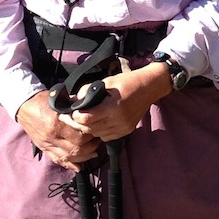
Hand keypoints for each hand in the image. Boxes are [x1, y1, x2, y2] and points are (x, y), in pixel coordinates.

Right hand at [16, 90, 100, 171]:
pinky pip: (57, 160)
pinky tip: (79, 167)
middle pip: (76, 149)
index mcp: (57, 123)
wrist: (25, 106)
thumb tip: (93, 109)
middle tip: (97, 142)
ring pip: (68, 157)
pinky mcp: (43, 148)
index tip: (97, 132)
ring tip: (92, 153)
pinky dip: (69, 165)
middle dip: (90, 147)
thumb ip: (76, 107)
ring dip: (83, 157)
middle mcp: (52, 136)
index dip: (91, 136)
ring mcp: (46, 144)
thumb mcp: (62, 101)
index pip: (80, 137)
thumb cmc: (45, 101)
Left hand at [56, 64, 173, 141]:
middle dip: (78, 124)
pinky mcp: (127, 130)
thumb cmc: (127, 82)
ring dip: (89, 128)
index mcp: (113, 107)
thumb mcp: (106, 82)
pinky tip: (99, 123)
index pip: (86, 119)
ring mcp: (123, 127)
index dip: (74, 116)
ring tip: (85, 119)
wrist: (149, 87)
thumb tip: (72, 100)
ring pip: (97, 134)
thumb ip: (87, 91)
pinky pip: (106, 137)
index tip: (70, 112)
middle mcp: (119, 120)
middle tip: (70, 117)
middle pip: (89, 129)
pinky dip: (99, 131)